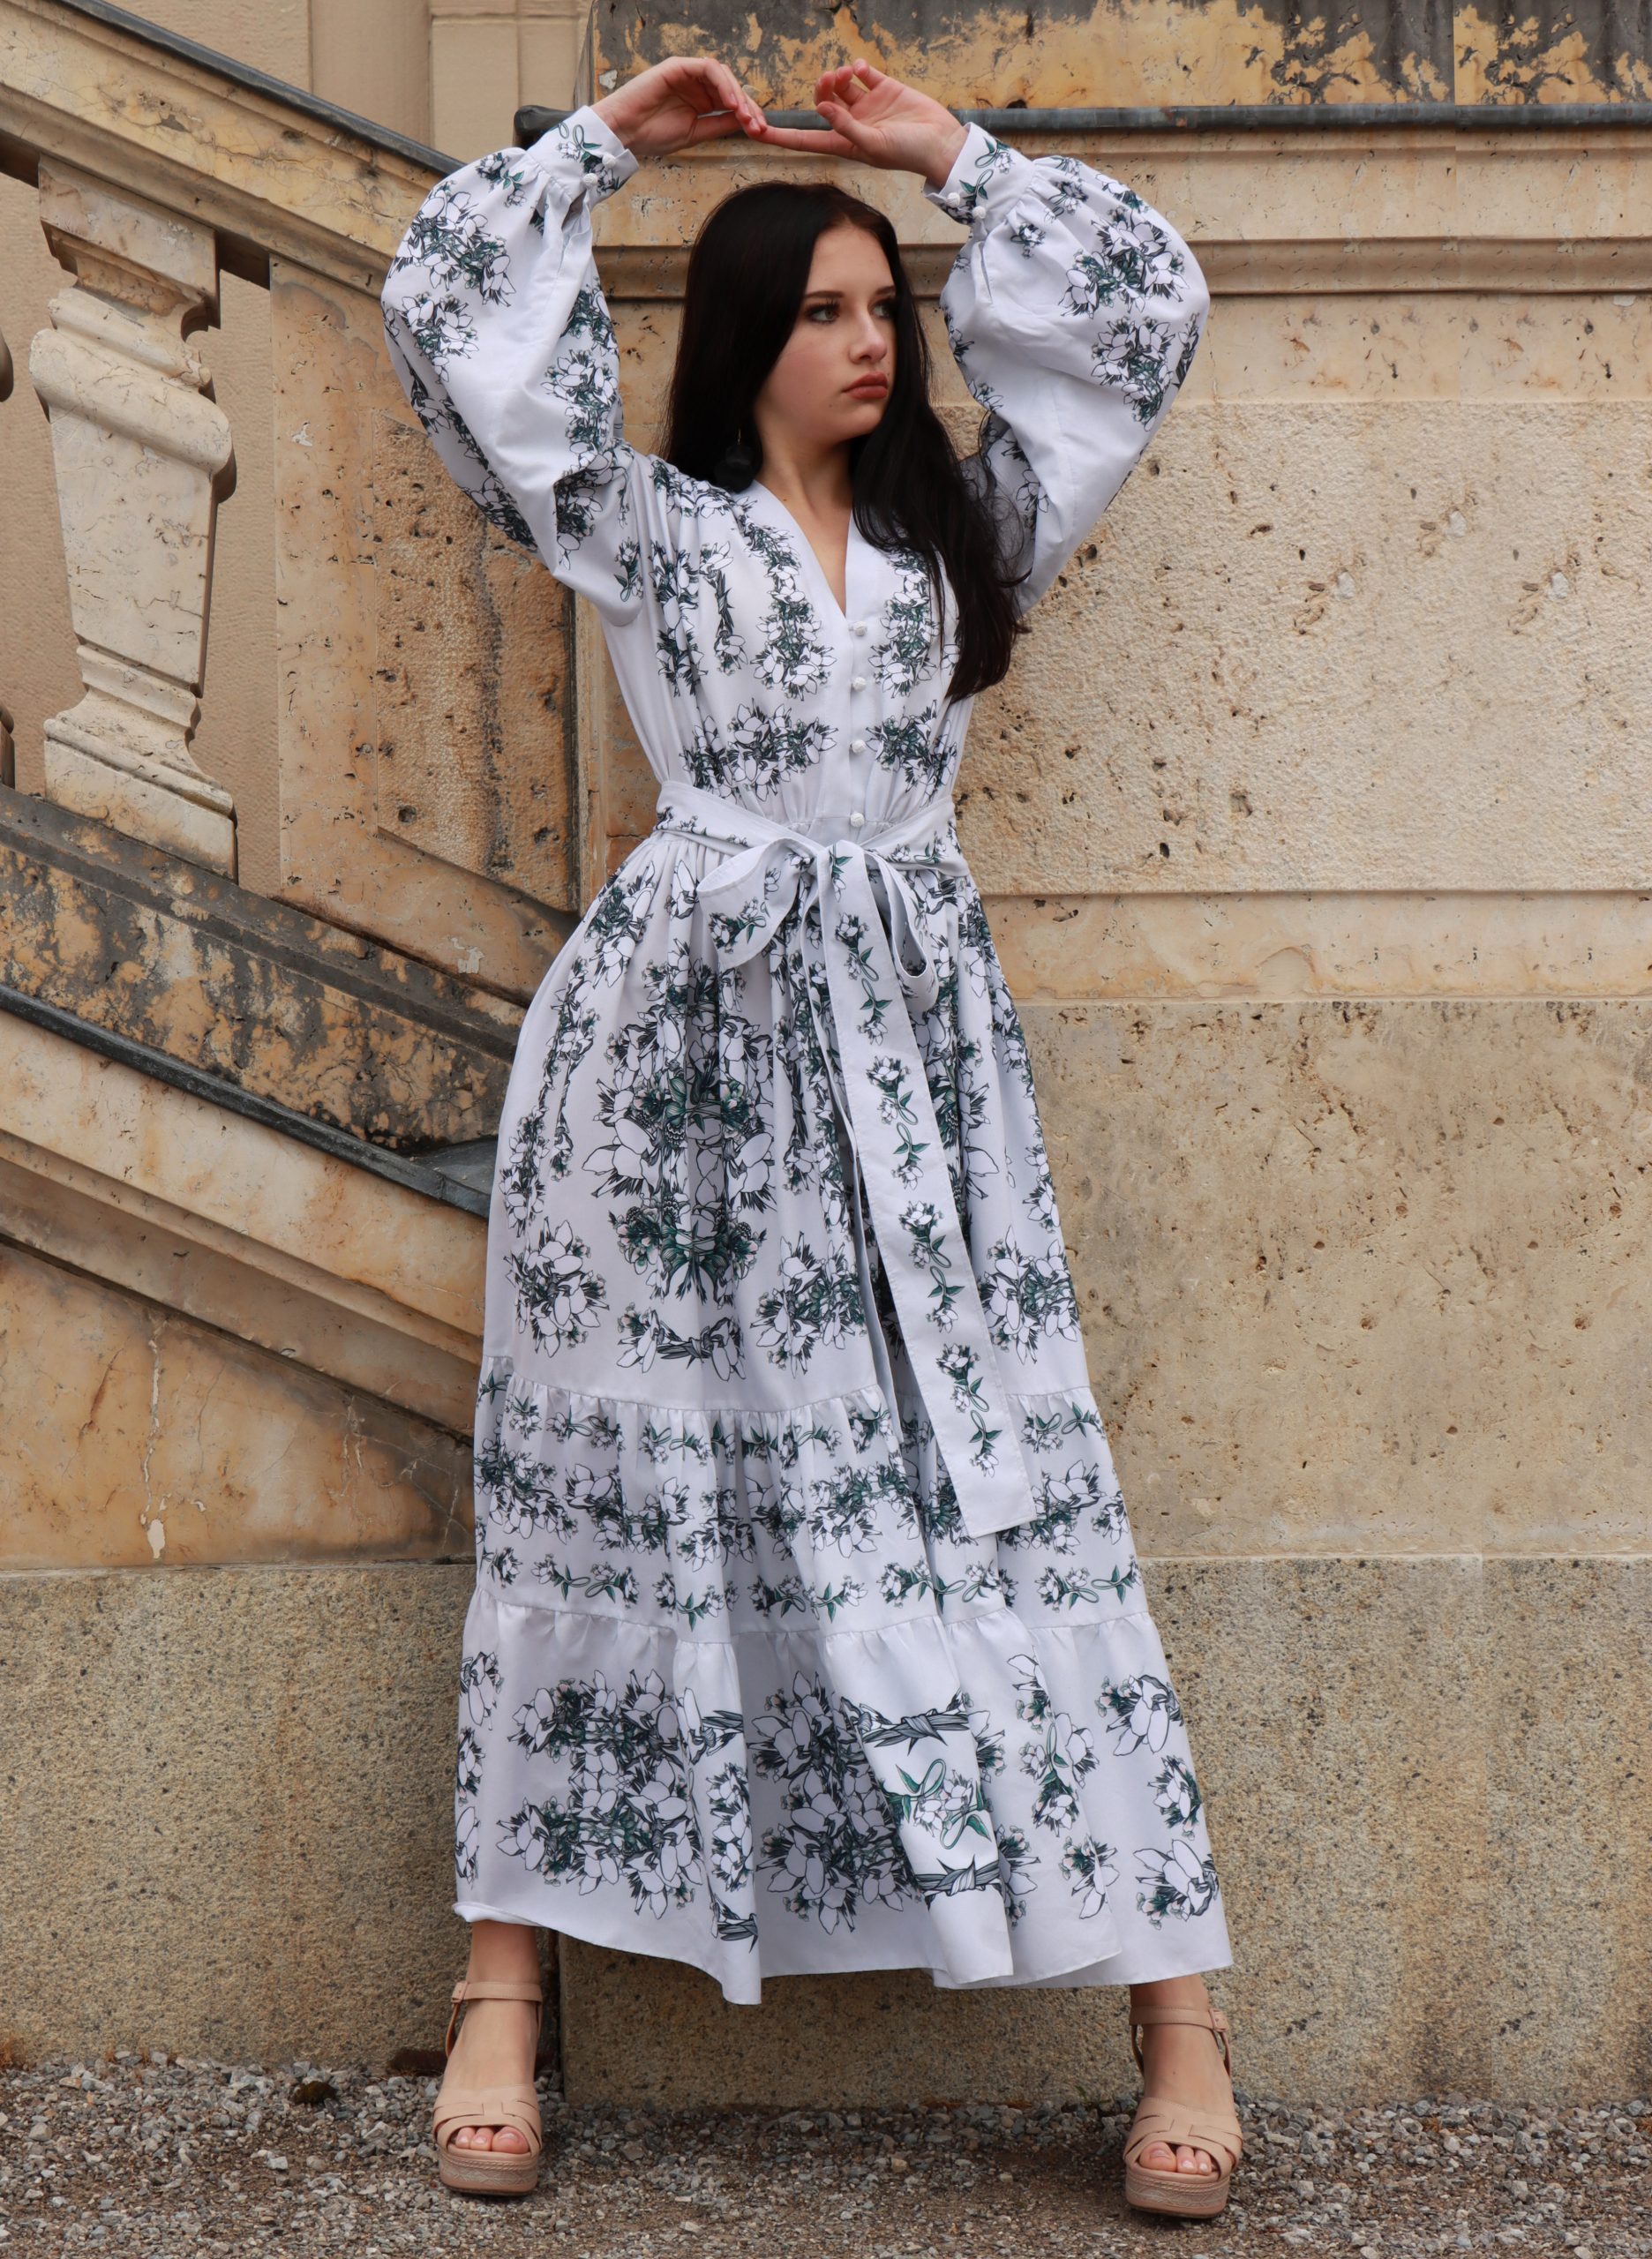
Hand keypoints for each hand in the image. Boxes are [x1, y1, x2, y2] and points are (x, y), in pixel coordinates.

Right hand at [591, 57, 768, 158]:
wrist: (624, 133)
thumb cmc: (652, 135)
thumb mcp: (695, 133)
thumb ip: (719, 124)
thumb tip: (745, 123)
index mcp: (699, 101)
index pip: (730, 102)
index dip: (748, 115)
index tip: (761, 131)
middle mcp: (695, 85)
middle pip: (731, 87)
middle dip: (748, 106)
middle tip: (759, 126)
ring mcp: (687, 74)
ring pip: (723, 75)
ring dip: (738, 94)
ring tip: (745, 115)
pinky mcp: (678, 66)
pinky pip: (708, 68)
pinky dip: (723, 83)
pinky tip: (730, 102)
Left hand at [747, 60, 968, 187]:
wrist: (942, 143)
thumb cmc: (909, 153)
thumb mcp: (874, 144)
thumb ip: (846, 127)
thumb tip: (820, 107)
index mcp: (845, 143)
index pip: (805, 140)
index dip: (780, 137)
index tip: (755, 132)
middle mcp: (853, 123)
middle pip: (823, 102)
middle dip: (821, 88)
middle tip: (830, 80)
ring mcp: (868, 106)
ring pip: (841, 85)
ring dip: (838, 76)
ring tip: (847, 74)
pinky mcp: (884, 88)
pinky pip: (862, 73)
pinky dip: (856, 67)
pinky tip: (859, 68)